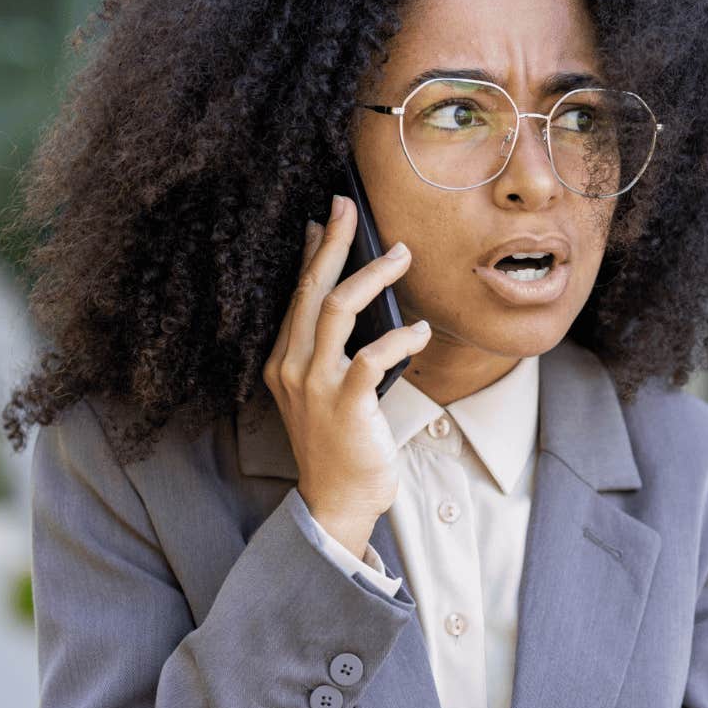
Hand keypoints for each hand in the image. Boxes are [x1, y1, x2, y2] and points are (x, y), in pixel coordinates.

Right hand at [261, 193, 431, 557]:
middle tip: (350, 206)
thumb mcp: (325, 389)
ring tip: (402, 255)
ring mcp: (315, 385)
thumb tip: (352, 301)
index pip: (298, 294)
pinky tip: (422, 330)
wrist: (336, 500)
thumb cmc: (340, 443)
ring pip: (337, 310)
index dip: (313, 252)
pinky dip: (401, 337)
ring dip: (371, 276)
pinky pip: (371, 357)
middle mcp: (292, 366)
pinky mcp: (345, 405)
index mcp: (284, 360)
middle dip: (332, 243)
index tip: (327, 217)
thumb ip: (332, 349)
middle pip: (311, 289)